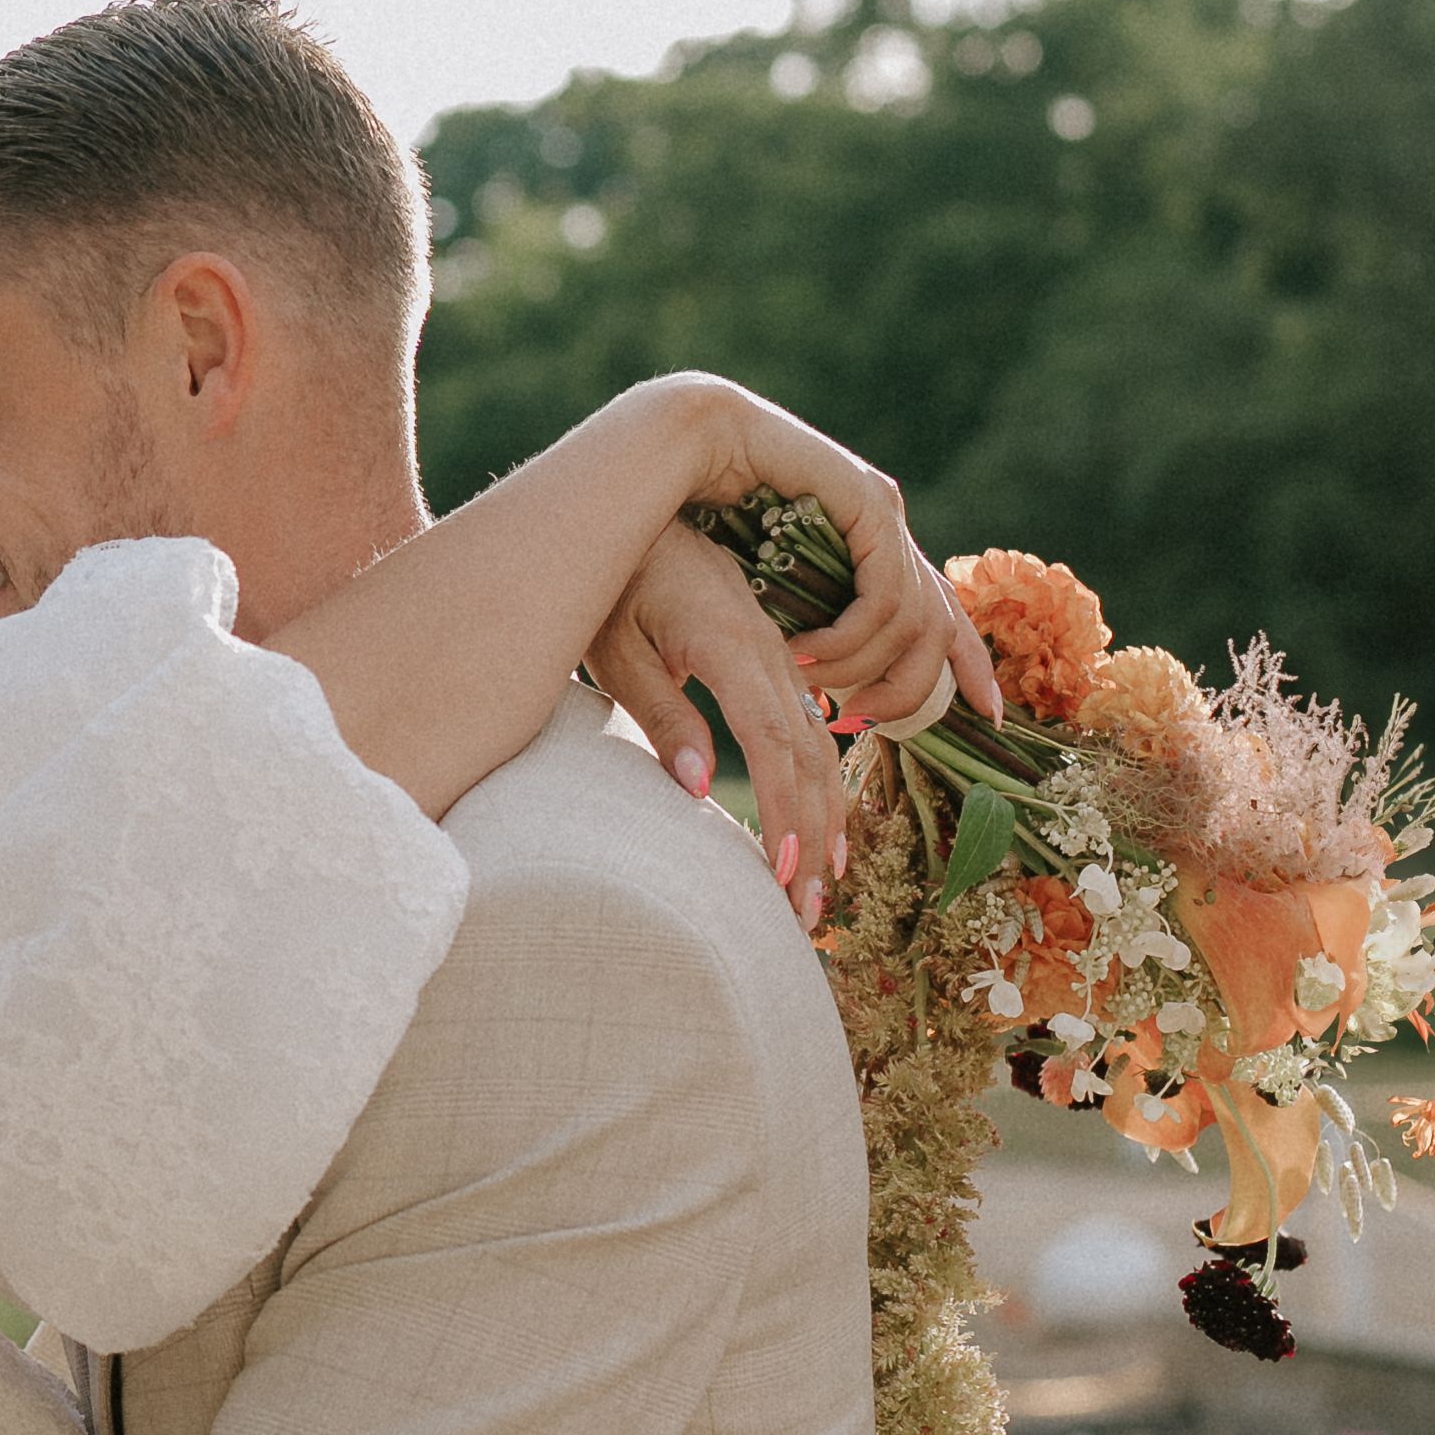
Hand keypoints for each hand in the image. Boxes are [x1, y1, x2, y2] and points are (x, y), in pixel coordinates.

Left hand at [585, 524, 852, 926]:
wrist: (637, 517)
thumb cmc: (610, 586)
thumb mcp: (617, 649)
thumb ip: (660, 713)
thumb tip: (698, 788)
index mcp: (731, 643)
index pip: (771, 742)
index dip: (781, 811)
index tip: (778, 874)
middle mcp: (769, 652)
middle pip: (808, 758)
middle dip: (810, 840)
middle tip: (804, 917)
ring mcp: (780, 658)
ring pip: (819, 749)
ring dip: (824, 824)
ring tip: (820, 893)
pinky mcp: (777, 665)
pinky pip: (811, 732)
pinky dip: (821, 788)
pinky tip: (822, 834)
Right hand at [628, 373, 998, 735]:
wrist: (676, 452)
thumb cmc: (698, 529)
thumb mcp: (762, 603)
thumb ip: (801, 638)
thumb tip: (820, 703)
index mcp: (869, 549)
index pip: (942, 613)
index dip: (970, 663)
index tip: (990, 712)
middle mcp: (886, 529)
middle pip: (942, 626)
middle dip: (915, 689)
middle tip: (857, 720)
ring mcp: (881, 510)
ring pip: (916, 620)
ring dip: (861, 668)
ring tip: (810, 685)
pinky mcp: (866, 499)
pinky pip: (888, 593)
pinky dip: (852, 636)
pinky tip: (805, 651)